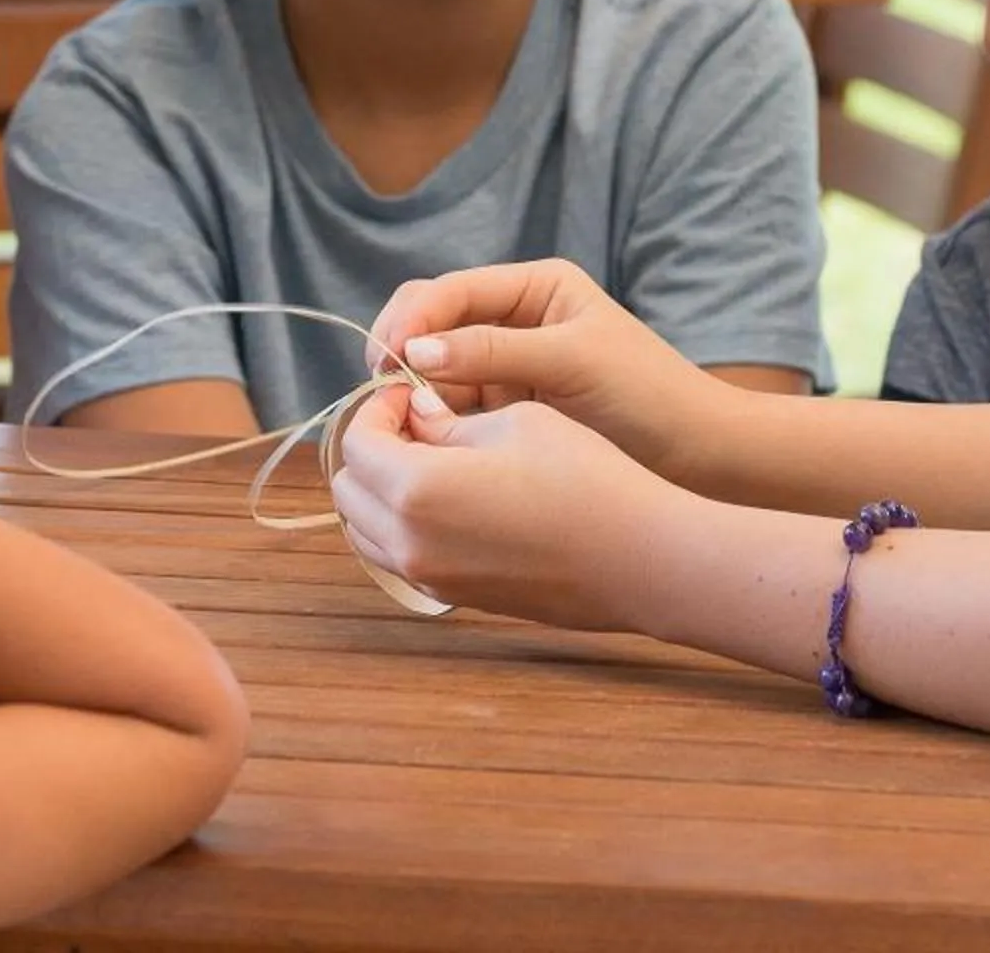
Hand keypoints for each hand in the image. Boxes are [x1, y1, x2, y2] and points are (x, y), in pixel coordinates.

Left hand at [328, 384, 688, 633]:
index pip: (358, 441)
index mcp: (415, 489)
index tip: (412, 392)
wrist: (640, 559)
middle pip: (349, 490)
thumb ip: (450, 421)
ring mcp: (431, 578)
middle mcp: (410, 543)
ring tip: (435, 461)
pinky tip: (455, 499)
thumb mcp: (516, 424)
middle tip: (418, 423)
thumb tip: (418, 415)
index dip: (380, 409)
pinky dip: (406, 526)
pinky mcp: (457, 598)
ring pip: (368, 531)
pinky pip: (401, 559)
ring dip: (383, 491)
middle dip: (373, 449)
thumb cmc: (586, 479)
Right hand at [370, 260, 734, 482]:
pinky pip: (453, 411)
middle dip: (400, 353)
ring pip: (435, 373)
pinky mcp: (507, 415)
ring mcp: (507, 370)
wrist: (700, 458)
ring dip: (413, 394)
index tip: (385, 358)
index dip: (411, 320)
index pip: (451, 292)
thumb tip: (415, 352)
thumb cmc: (647, 395)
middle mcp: (513, 322)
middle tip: (379, 394)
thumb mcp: (571, 361)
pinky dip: (433, 423)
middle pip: (432, 325)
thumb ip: (493, 352)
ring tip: (400, 425)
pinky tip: (421, 444)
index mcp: (533, 289)